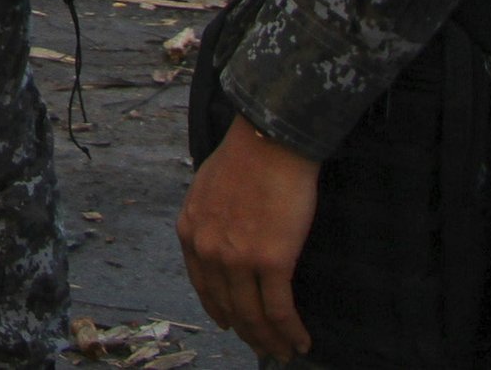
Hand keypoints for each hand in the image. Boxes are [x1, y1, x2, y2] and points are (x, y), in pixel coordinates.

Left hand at [178, 113, 320, 359]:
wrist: (269, 141)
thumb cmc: (245, 156)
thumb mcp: (206, 187)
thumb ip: (208, 217)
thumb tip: (220, 234)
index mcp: (190, 232)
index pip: (202, 285)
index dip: (219, 310)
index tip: (231, 324)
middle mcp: (208, 250)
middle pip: (228, 307)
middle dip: (248, 332)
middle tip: (264, 347)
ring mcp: (237, 259)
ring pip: (254, 315)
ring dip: (270, 340)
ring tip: (283, 352)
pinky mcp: (271, 261)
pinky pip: (279, 309)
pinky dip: (290, 331)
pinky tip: (300, 340)